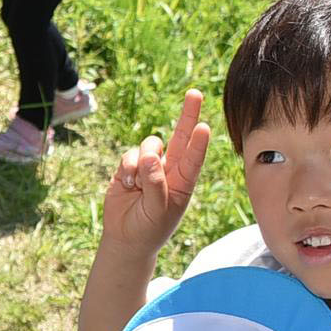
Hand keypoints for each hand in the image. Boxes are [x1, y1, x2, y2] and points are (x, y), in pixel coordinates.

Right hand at [101, 89, 211, 258]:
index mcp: (184, 181)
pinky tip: (128, 185)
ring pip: (150, 145)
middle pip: (181, 135)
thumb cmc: (150, 227)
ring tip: (138, 184)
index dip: (198, 143)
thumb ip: (156, 183)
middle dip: (188, 114)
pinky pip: (130, 155)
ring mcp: (150, 166)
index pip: (194, 158)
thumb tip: (149, 156)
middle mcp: (170, 169)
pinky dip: (129, 168)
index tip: (205, 127)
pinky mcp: (129, 166)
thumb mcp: (158, 211)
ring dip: (143, 161)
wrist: (126, 237)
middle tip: (195, 93)